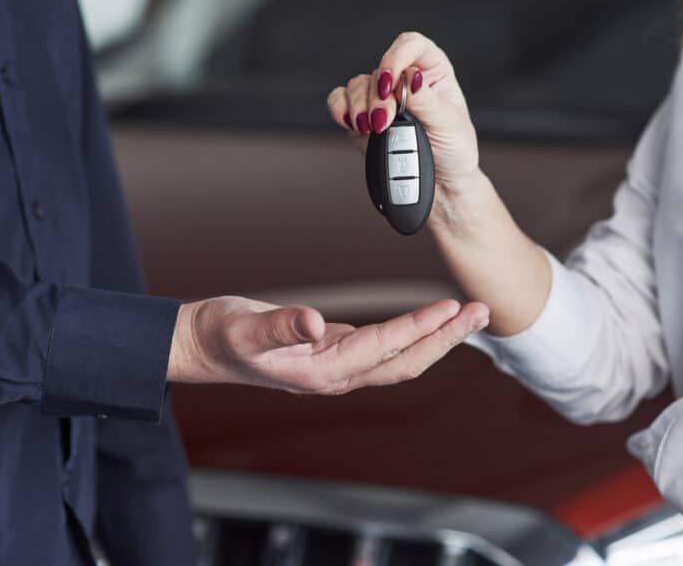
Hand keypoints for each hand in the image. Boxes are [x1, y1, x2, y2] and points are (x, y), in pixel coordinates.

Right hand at [167, 296, 488, 393]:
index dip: (418, 329)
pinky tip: (427, 321)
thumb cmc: (220, 336)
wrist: (201, 346)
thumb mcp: (244, 328)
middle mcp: (336, 375)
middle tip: (481, 312)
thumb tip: (315, 325)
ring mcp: (338, 368)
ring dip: (436, 337)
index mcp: (320, 372)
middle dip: (446, 338)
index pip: (382, 349)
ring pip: (399, 358)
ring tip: (468, 315)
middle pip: (405, 362)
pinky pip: (385, 349)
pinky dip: (411, 335)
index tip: (450, 308)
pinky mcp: (335, 354)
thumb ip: (280, 326)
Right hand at [326, 32, 481, 197]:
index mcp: (432, 71)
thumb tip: (408, 78)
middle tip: (385, 122)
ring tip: (373, 130)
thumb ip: (426, 100)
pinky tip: (352, 125)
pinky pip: (340, 100)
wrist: (441, 182)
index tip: (390, 82)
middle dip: (378, 97)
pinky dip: (340, 109)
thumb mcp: (448, 124)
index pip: (412, 45)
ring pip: (357, 85)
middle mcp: (404, 79)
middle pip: (379, 70)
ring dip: (360, 107)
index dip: (397, 57)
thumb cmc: (453, 149)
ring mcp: (381, 97)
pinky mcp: (362, 116)